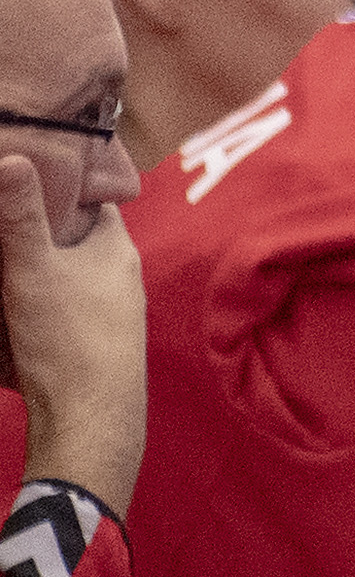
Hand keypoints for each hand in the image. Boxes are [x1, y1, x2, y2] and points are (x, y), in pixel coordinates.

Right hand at [0, 154, 139, 506]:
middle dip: (39, 232)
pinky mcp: (93, 345)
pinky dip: (36, 306)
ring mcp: (110, 312)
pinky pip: (61, 313)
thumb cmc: (68, 337)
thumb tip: (13, 158)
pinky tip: (12, 315)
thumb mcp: (33, 269)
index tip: (26, 172)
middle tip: (3, 222)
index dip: (59, 185)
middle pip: (75, 240)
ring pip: (67, 278)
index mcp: (115, 247)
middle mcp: (120, 275)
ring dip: (36, 272)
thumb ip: (20, 217)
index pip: (90, 199)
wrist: (91, 418)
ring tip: (5, 264)